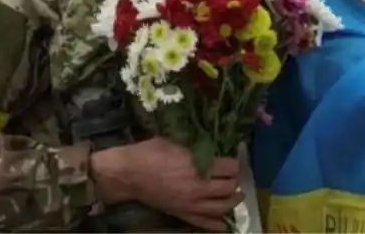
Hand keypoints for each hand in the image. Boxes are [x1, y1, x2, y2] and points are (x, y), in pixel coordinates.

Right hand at [92, 137, 241, 231]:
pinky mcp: (182, 214)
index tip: (232, 160)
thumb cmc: (150, 152)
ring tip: (235, 195)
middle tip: (233, 176)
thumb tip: (211, 148)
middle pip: (229, 188)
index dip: (234, 163)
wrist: (128, 174)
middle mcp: (198, 187)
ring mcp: (191, 204)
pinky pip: (205, 223)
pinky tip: (224, 221)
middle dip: (234, 181)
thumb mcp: (176, 141)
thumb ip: (196, 147)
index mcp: (198, 166)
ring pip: (222, 207)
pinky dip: (218, 223)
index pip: (230, 168)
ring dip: (232, 200)